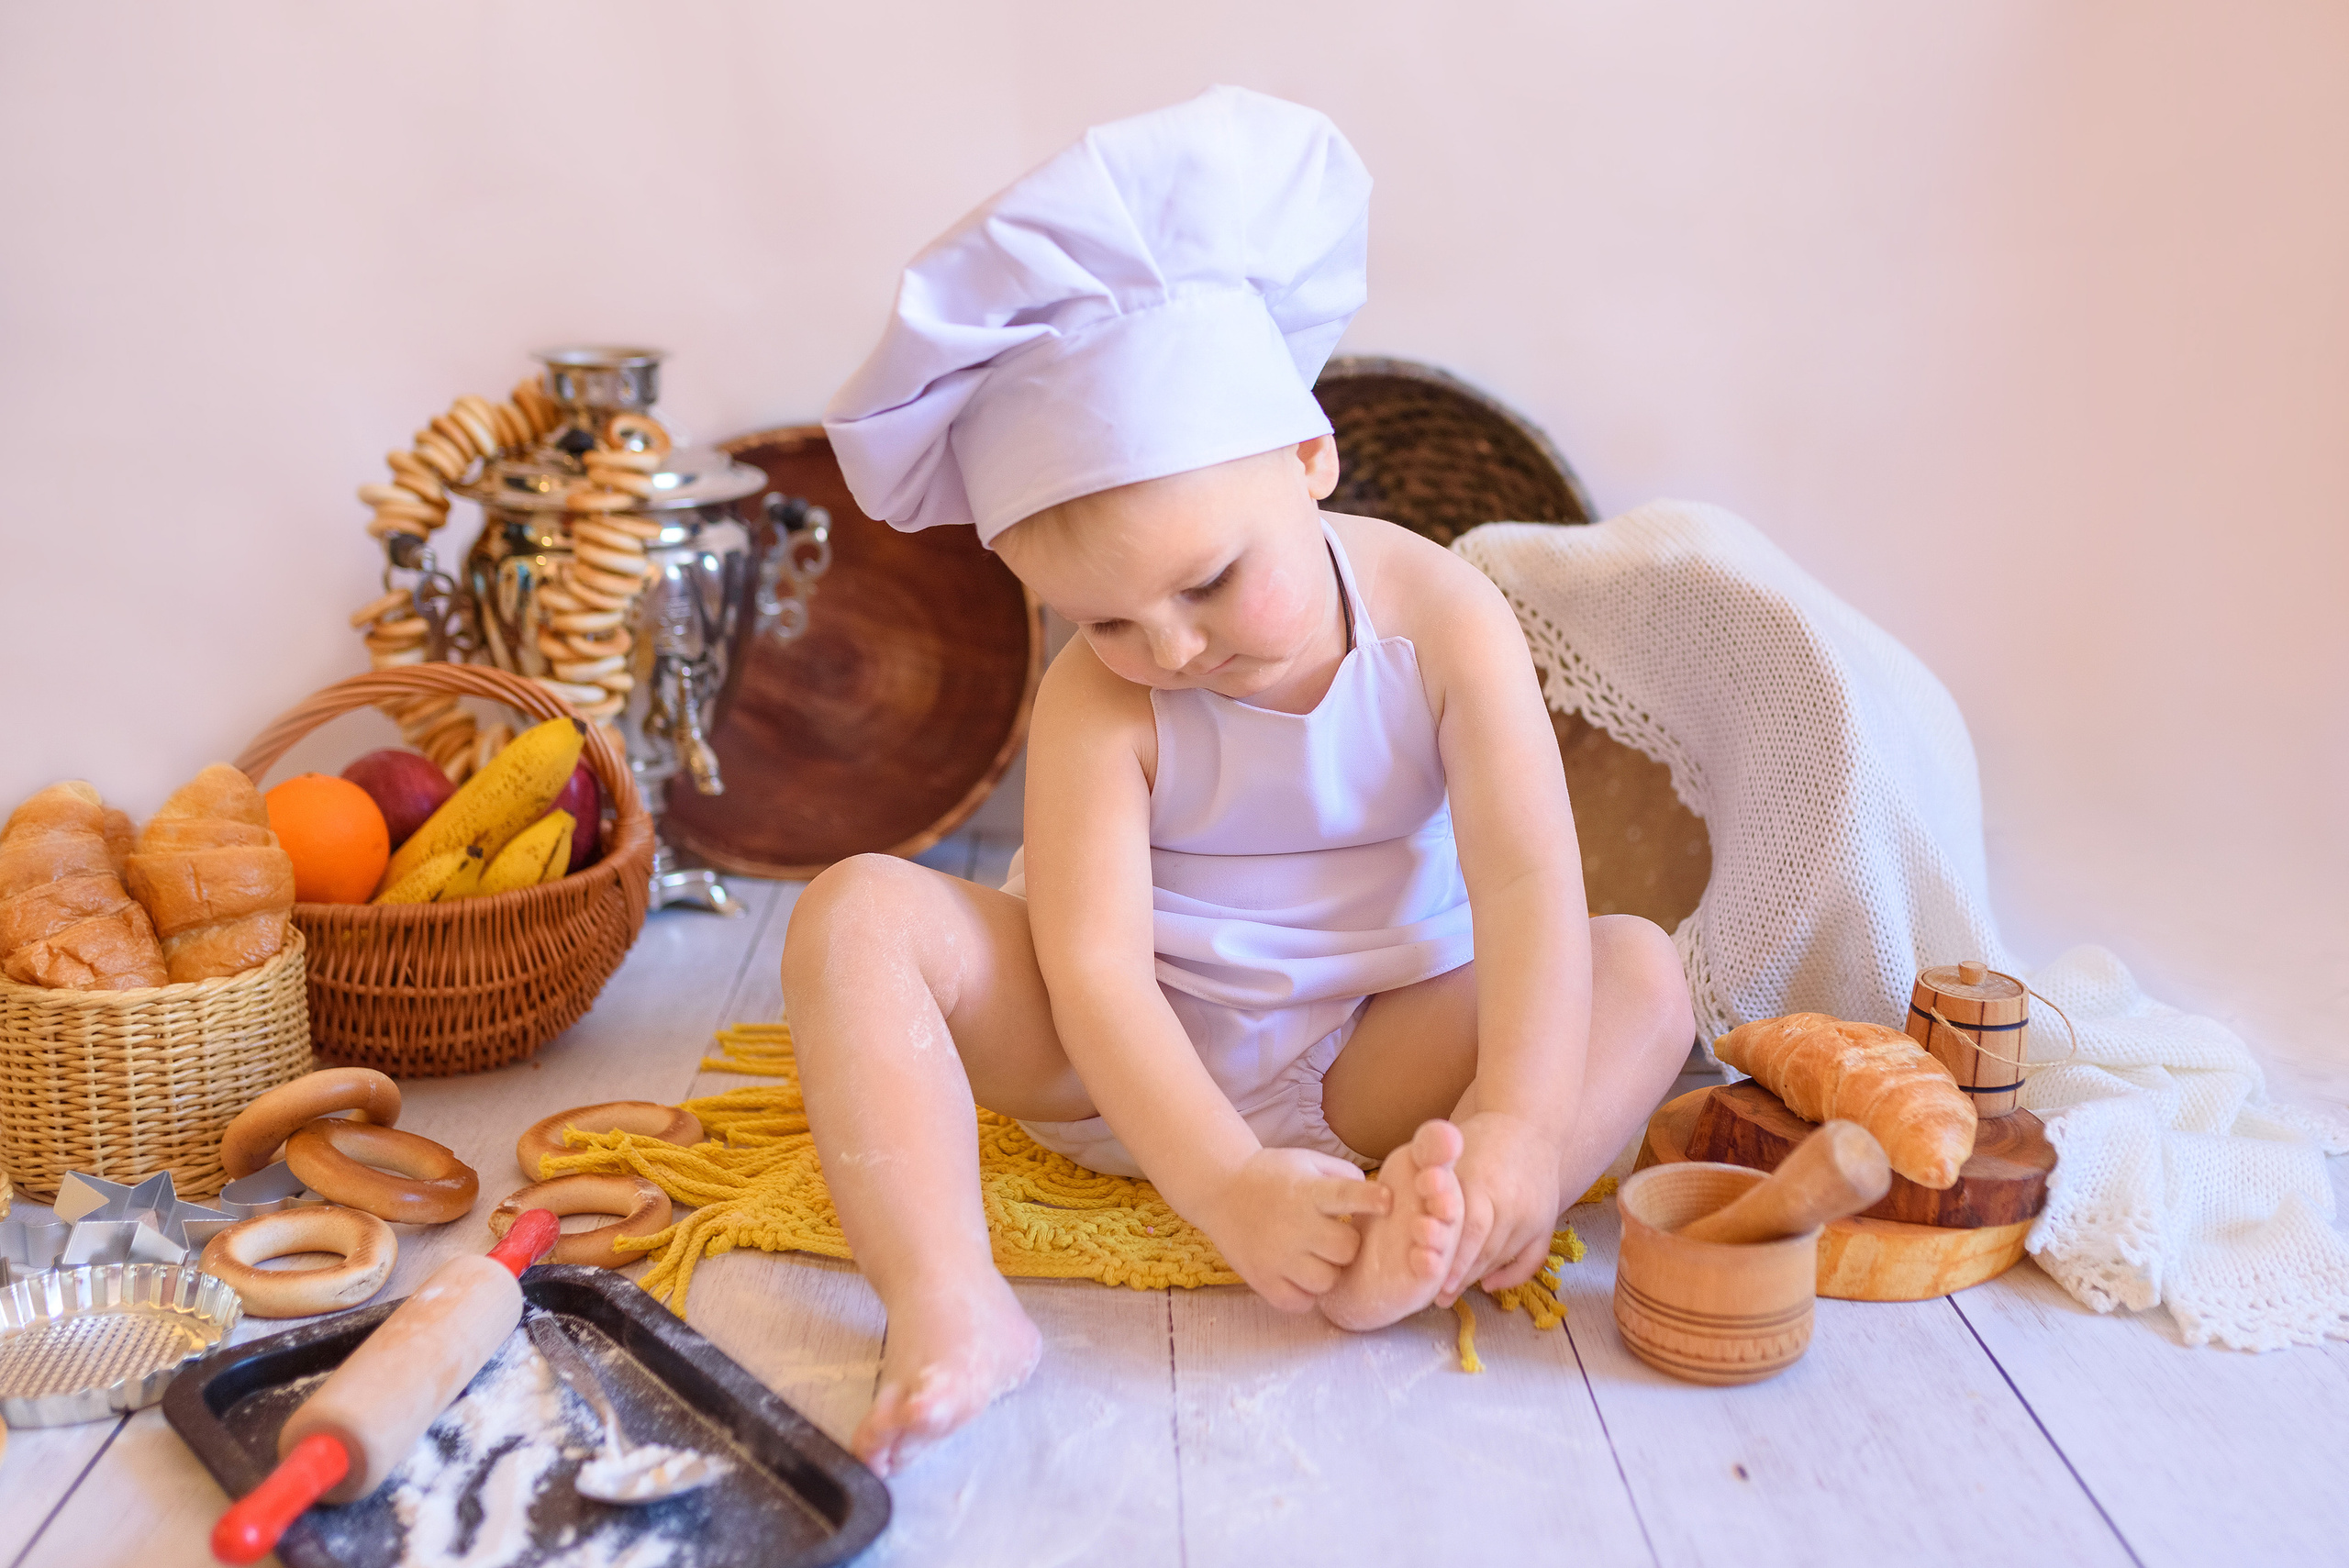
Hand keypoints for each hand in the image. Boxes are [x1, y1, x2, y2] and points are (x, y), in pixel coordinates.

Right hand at [1193, 1147, 1392, 1312]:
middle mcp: (1295, 1225)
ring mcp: (1277, 1256)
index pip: (1348, 1196)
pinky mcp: (1262, 1279)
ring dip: (1328, 1272)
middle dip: (1346, 1245)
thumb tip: (1376, 1197)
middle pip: (1345, 1249)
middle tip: (1334, 1239)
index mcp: (1308, 1191)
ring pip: (1326, 1281)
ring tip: (1315, 1259)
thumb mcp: (1306, 1162)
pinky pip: (1299, 1302)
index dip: (1372, 1201)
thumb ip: (1343, 1176)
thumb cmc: (1270, 1175)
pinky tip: (1299, 1276)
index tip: (1386, 1202)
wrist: (1219, 1188)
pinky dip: (1304, 1294)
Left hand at [1438, 1111, 1562, 1303]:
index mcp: (1483, 1183)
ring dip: (1477, 1277)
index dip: (1452, 1261)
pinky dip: (1511, 1277)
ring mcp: (1533, 1214)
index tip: (1432, 1283)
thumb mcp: (1450, 1156)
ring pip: (1502, 1258)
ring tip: (1452, 1292)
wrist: (1529, 1122)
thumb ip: (1431, 1186)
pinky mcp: (1547, 1221)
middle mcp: (1511, 1202)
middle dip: (1460, 1277)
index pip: (1469, 1233)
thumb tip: (1408, 1223)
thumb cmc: (1479, 1138)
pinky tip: (1488, 1285)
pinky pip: (1531, 1259)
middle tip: (1437, 1297)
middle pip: (1484, 1251)